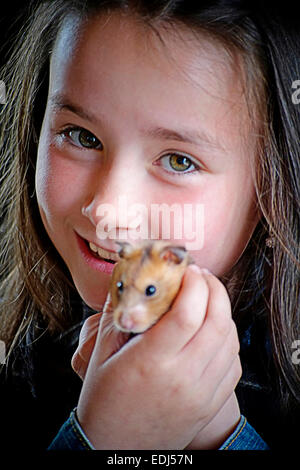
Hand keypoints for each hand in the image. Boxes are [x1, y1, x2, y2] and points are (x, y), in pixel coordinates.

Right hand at [73, 265, 241, 448]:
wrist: (114, 448)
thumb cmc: (103, 401)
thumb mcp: (100, 356)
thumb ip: (117, 317)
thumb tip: (126, 282)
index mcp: (152, 362)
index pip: (188, 312)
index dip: (194, 284)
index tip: (188, 269)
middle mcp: (183, 377)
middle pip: (217, 322)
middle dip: (215, 289)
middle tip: (201, 276)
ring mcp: (201, 393)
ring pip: (230, 341)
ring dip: (223, 312)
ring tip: (207, 298)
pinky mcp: (210, 403)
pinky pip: (233, 364)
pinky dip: (228, 339)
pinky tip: (212, 330)